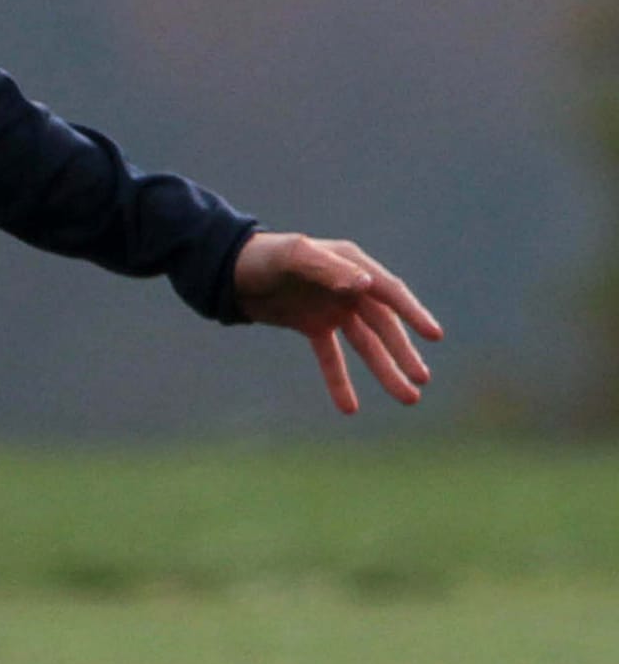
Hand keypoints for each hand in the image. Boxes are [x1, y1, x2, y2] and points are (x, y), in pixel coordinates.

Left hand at [233, 231, 442, 413]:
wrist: (229, 271)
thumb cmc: (263, 256)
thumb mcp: (295, 257)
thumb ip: (329, 270)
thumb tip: (366, 284)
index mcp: (352, 265)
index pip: (389, 293)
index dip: (413, 314)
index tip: (434, 336)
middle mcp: (349, 287)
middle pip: (383, 326)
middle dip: (403, 354)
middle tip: (422, 381)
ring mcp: (333, 309)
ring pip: (365, 345)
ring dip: (384, 371)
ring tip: (407, 398)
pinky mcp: (313, 326)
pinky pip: (331, 358)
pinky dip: (339, 381)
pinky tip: (350, 408)